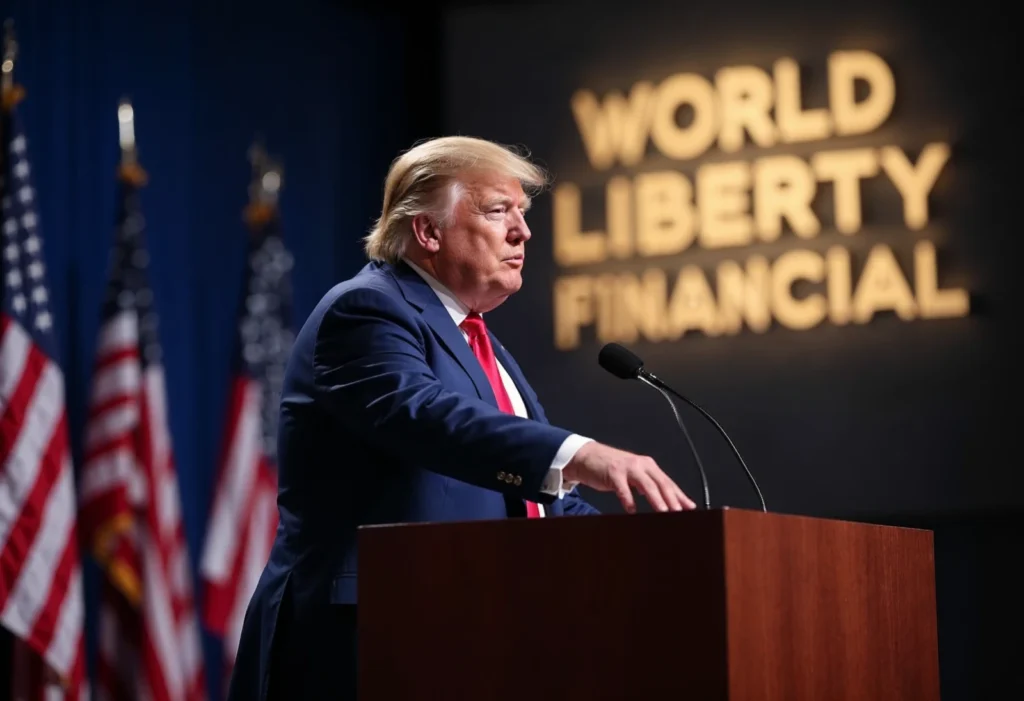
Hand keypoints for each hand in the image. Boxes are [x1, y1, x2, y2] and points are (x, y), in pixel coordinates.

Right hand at [563, 442, 695, 513]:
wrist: (587, 456)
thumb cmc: (612, 469)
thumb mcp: (634, 475)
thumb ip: (648, 486)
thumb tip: (666, 502)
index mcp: (648, 466)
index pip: (668, 483)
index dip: (680, 496)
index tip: (690, 508)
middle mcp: (641, 465)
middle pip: (661, 483)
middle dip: (672, 499)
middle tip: (680, 512)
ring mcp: (627, 468)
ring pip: (646, 484)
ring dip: (656, 499)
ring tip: (663, 511)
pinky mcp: (613, 473)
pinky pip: (622, 488)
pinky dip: (628, 499)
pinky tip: (631, 509)